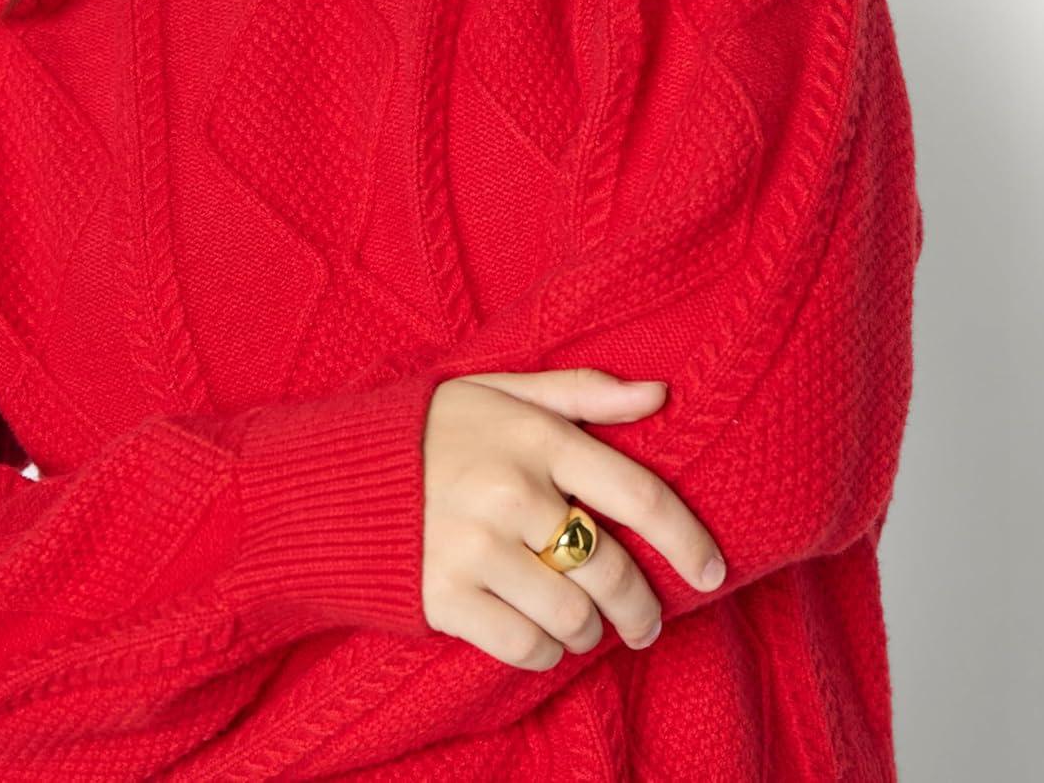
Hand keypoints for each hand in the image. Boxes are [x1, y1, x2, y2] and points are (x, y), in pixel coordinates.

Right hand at [420, 368, 726, 669]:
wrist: (332, 477)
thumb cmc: (432, 430)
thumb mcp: (502, 391)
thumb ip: (582, 392)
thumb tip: (660, 394)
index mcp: (534, 437)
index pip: (637, 496)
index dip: (687, 541)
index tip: (711, 572)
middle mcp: (510, 492)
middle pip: (611, 569)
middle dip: (642, 608)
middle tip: (646, 622)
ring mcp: (474, 548)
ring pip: (574, 616)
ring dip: (591, 632)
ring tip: (587, 627)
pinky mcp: (443, 597)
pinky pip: (525, 646)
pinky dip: (545, 652)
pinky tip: (543, 637)